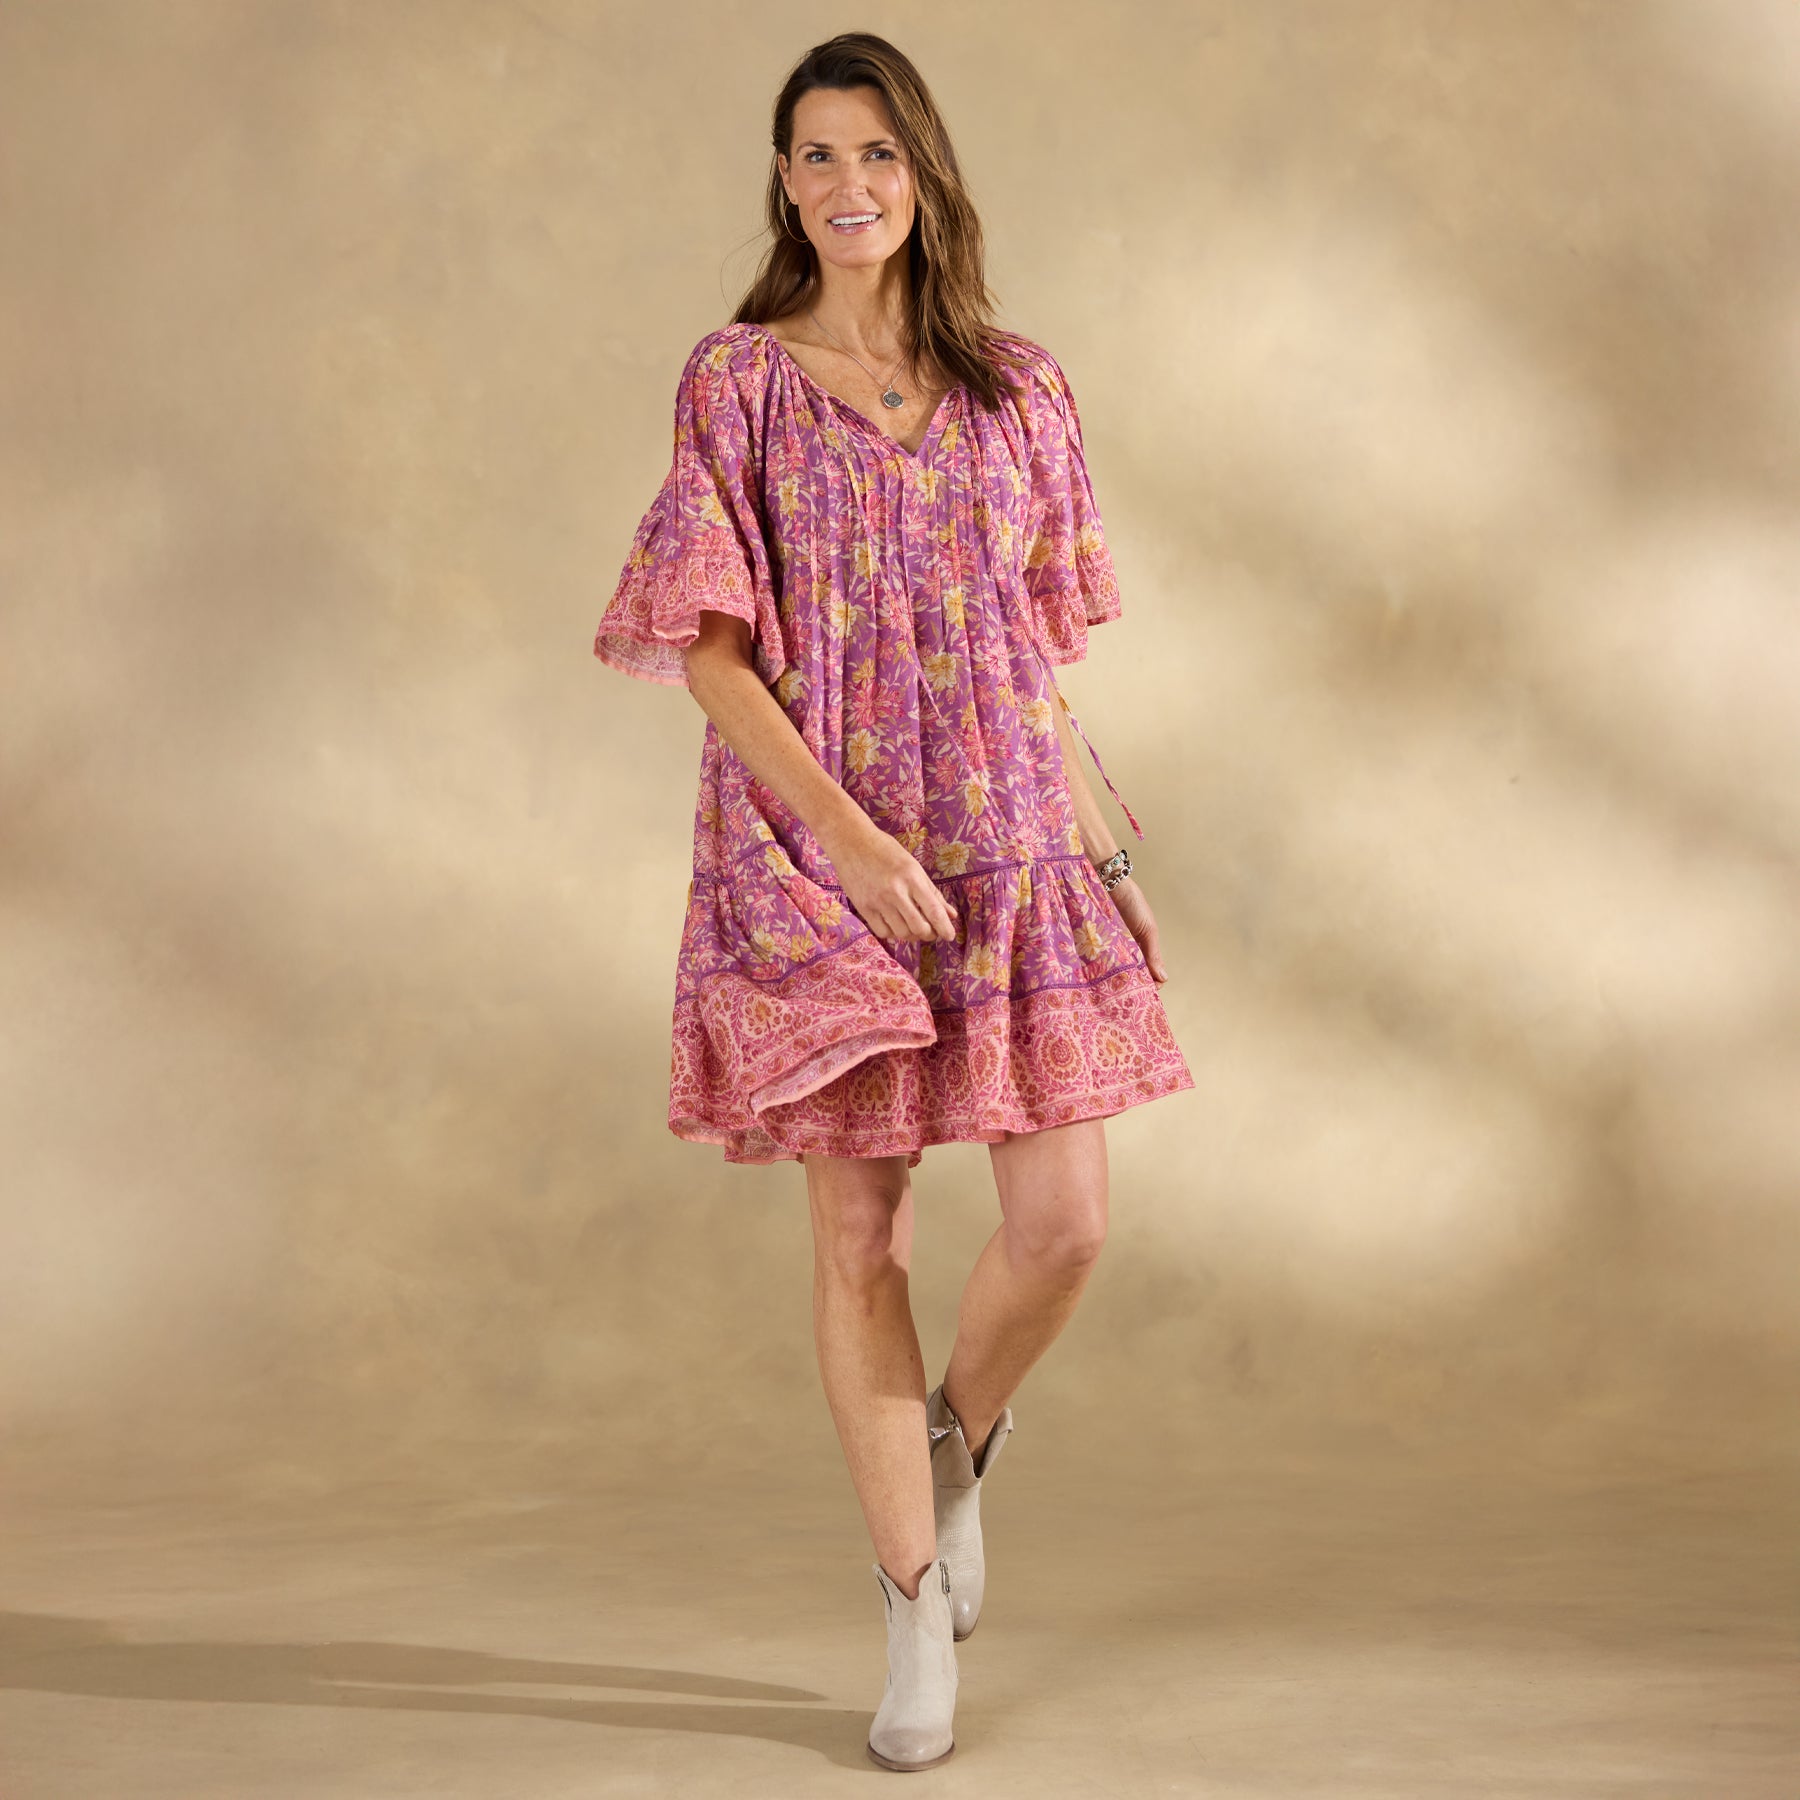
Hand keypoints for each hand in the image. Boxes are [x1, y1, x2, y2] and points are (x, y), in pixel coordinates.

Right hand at [825, 818, 958, 943]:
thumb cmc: (886, 851)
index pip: (933, 910)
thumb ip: (932, 892)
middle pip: (918, 927)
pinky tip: (895, 924)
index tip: (950, 936)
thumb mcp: (913, 867)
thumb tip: (951, 914)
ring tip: (913, 926)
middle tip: (931, 931)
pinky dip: (893, 933)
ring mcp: (878, 901)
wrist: (851, 843)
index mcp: (911, 878)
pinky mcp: (864, 907)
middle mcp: (895, 892)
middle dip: (929, 934)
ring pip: (901, 933)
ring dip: (911, 935)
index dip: (944, 927)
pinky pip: (883, 932)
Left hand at [1104, 875, 1168, 982]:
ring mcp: (1110, 949)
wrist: (1110, 883)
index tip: (1146, 992)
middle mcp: (1127, 952)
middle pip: (1131, 977)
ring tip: (1113, 990)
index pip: (1149, 974)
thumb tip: (1163, 978)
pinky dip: (1098, 970)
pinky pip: (1097, 962)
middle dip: (1131, 987)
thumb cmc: (1133, 904)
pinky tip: (1098, 979)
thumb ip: (1153, 953)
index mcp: (1143, 949)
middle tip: (1127, 996)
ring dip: (1114, 981)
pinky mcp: (1094, 945)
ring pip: (1114, 973)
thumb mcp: (1148, 930)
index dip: (1149, 984)